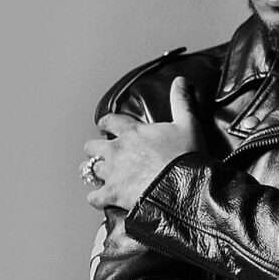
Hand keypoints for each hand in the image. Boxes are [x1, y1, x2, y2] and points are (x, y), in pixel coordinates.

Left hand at [83, 77, 203, 210]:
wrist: (184, 188)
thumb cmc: (186, 157)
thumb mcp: (188, 124)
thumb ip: (181, 101)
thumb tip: (181, 81)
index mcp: (133, 133)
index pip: (110, 122)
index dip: (106, 124)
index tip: (105, 126)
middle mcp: (117, 151)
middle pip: (93, 147)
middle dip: (96, 149)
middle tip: (102, 153)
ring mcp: (113, 173)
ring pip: (90, 169)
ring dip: (94, 171)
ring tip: (99, 175)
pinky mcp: (113, 195)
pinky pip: (94, 197)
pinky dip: (96, 198)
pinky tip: (100, 198)